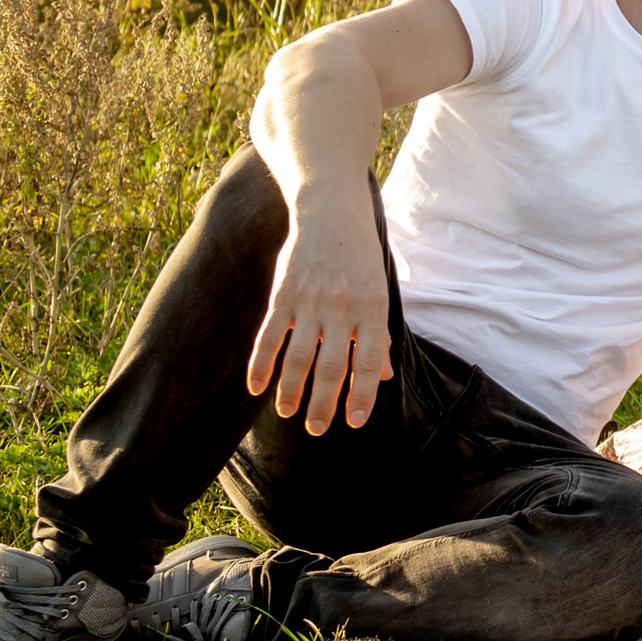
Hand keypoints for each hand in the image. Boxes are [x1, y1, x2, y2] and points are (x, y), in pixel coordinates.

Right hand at [247, 189, 393, 434]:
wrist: (330, 211)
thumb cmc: (360, 256)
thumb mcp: (379, 291)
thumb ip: (378, 335)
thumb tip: (384, 375)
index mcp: (372, 309)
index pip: (368, 362)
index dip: (362, 395)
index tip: (354, 422)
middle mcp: (342, 309)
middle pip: (331, 367)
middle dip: (324, 403)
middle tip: (318, 429)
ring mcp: (310, 303)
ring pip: (297, 358)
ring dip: (290, 390)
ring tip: (287, 413)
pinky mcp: (283, 295)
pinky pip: (269, 337)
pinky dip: (261, 364)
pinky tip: (257, 387)